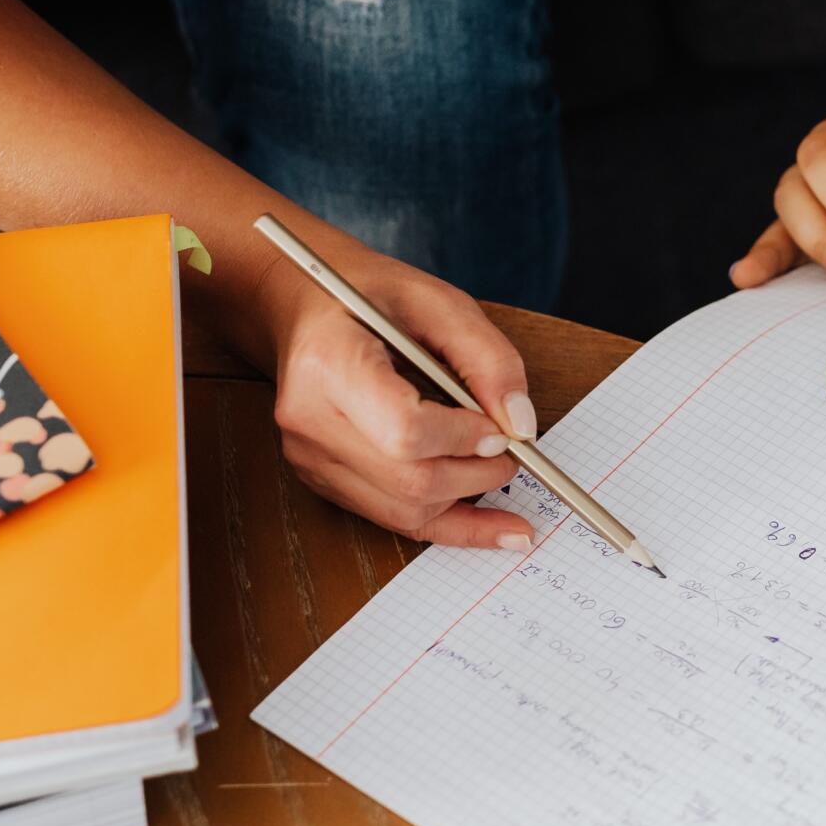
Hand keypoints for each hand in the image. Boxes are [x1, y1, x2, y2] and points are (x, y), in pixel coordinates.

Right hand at [260, 247, 545, 549]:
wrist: (305, 309)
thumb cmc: (369, 297)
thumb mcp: (438, 303)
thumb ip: (488, 359)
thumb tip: (521, 425)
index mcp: (328, 362)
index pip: (403, 430)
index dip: (463, 438)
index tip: (499, 428)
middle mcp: (309, 420)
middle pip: (409, 480)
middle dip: (477, 474)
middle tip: (512, 450)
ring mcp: (309, 457)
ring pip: (405, 511)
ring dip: (467, 498)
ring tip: (498, 468)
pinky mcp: (322, 480)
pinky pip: (394, 519)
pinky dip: (452, 525)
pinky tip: (500, 528)